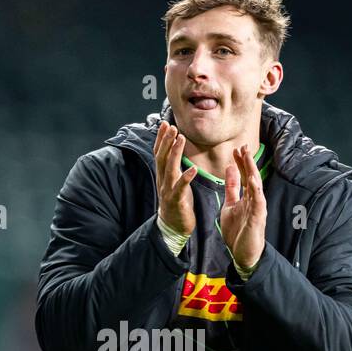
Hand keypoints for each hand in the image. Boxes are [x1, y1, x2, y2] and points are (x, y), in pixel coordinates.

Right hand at [154, 121, 196, 236]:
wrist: (172, 227)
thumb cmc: (177, 203)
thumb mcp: (173, 182)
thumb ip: (173, 167)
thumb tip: (174, 151)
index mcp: (162, 176)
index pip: (159, 154)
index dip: (161, 139)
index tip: (165, 124)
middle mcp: (163, 181)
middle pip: (162, 158)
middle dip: (166, 141)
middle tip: (172, 127)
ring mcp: (168, 191)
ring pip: (170, 169)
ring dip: (174, 153)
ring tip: (181, 138)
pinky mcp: (176, 201)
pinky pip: (181, 187)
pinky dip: (186, 177)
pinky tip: (192, 168)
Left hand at [220, 143, 266, 270]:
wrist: (243, 254)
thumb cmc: (238, 232)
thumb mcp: (230, 205)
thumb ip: (231, 189)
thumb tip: (229, 170)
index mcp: (246, 197)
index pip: (243, 176)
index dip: (240, 162)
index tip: (235, 149)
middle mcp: (253, 200)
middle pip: (251, 176)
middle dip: (246, 161)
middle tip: (243, 146)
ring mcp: (257, 208)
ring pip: (255, 185)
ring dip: (251, 170)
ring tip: (247, 156)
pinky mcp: (258, 218)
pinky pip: (258, 201)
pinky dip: (255, 190)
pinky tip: (252, 179)